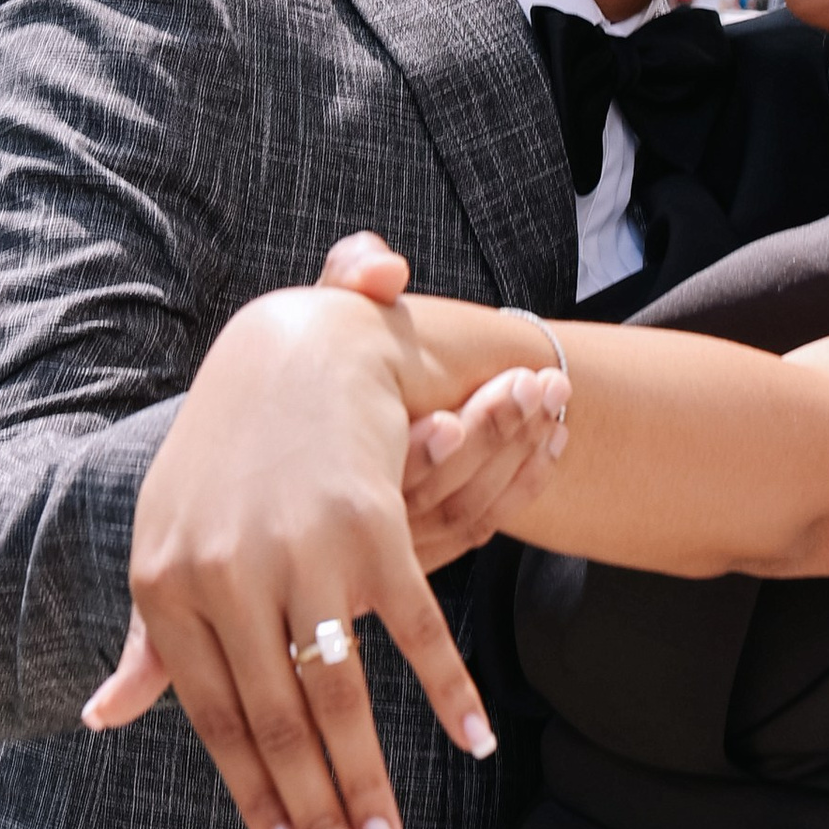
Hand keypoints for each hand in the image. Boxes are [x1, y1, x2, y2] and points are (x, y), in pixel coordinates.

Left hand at [79, 245, 531, 828]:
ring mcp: (297, 550)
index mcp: (165, 590)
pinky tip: (476, 744)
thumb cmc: (222, 461)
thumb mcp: (168, 540)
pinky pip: (416, 630)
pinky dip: (451, 692)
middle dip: (318, 815)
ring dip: (371, 781)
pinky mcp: (369, 523)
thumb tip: (101, 717)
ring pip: (339, 695)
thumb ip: (147, 638)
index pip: (216, 721)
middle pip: (276, 724)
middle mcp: (222, 575)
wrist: (289, 345)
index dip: (256, 798)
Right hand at [312, 234, 569, 563]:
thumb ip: (349, 279)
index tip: (512, 387)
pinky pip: (473, 532)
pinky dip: (519, 488)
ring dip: (519, 456)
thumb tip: (386, 267)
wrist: (276, 450)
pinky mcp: (404, 562)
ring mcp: (374, 553)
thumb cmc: (293, 373)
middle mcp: (343, 521)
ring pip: (462, 516)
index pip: (403, 465)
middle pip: (440, 495)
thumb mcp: (313, 318)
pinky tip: (548, 446)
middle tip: (542, 384)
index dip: (468, 430)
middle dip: (501, 432)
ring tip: (551, 400)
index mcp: (319, 464)